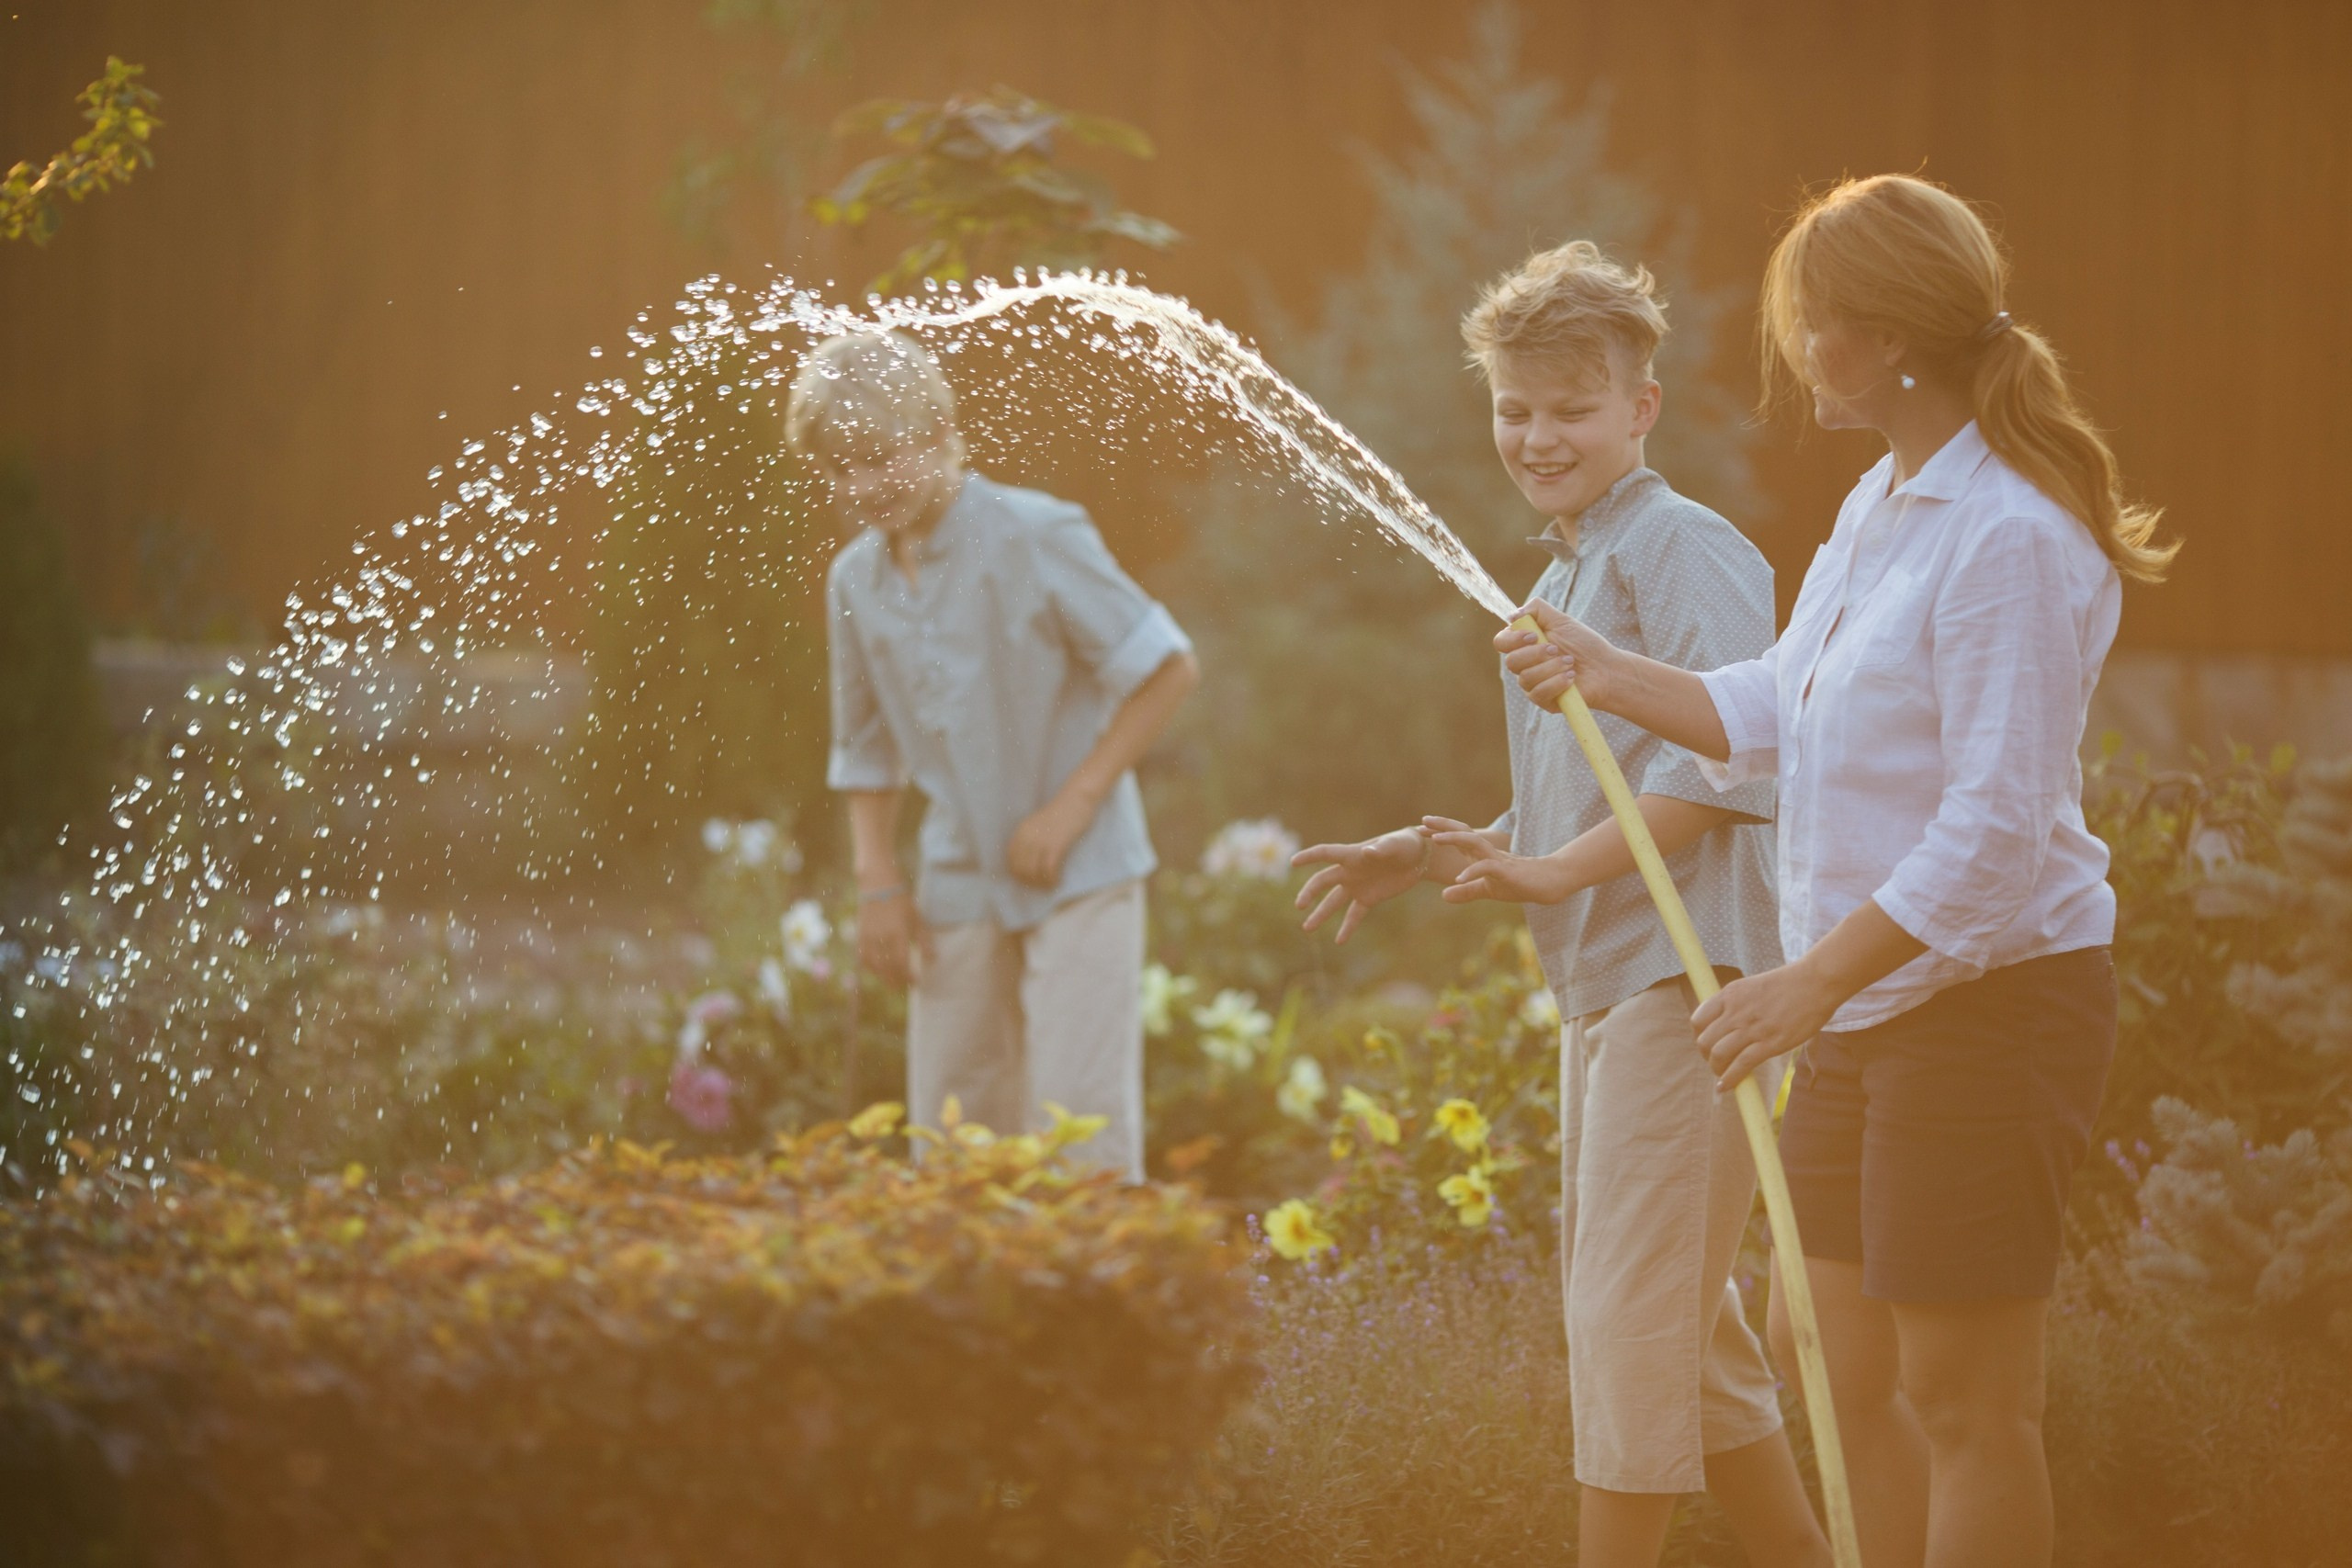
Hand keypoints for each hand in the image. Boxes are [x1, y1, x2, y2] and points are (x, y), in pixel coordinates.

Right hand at [856, 893, 928, 987]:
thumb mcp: (917, 919)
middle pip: (888, 968)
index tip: (915, 982)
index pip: (902, 963)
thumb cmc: (902, 902)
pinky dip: (870, 968)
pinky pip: (863, 958)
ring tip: (892, 983)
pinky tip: (878, 972)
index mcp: (898, 933)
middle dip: (897, 980)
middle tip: (904, 986)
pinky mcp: (860, 935)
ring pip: (874, 966)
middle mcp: (882, 937)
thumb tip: (932, 960)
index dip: (908, 976)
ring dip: (883, 977)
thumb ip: (925, 941)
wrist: (878, 884)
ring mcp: (869, 937)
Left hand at [1007, 790, 1098, 888]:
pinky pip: (1049, 870)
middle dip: (1030, 882)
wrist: (1076, 799)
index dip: (1018, 874)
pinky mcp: (1056, 846)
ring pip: (1033, 873)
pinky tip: (1057, 880)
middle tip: (1041, 885)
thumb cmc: (1061, 812)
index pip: (1011, 860)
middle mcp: (1027, 837)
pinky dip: (1052, 880)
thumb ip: (1030, 839)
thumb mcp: (1038, 824)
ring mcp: (1041, 841)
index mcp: (1021, 831)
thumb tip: (1028, 863)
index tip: (1029, 880)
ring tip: (1050, 884)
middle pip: (1020, 870)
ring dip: (1041, 883)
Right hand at [1291, 829, 1426, 943]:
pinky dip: (1347, 928)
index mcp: (1352, 854)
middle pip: (1322, 881)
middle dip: (1309, 893)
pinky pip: (1354, 915)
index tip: (1293, 862)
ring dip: (1320, 915)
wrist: (1418, 857)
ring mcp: (1357, 886)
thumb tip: (1368, 852)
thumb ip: (1381, 849)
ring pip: (1333, 902)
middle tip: (1299, 906)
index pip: (1325, 853)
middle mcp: (1349, 871)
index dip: (1309, 856)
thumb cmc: (1405, 844)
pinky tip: (1339, 941)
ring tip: (1306, 929)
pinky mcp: (1368, 899)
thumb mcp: (1395, 845)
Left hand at [1424, 816, 1582, 905]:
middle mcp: (1488, 853)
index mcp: (1482, 856)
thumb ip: (1467, 891)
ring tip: (1435, 839)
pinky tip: (1458, 879)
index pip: (1459, 839)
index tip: (1421, 829)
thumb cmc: (1522, 883)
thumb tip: (1443, 895)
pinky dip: (1472, 872)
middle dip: (1443, 826)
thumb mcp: (1489, 890)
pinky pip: (1488, 868)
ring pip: (1475, 843)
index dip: (1440, 832)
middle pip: (1464, 833)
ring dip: (1455, 839)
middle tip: (1422, 822)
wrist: (1551, 883)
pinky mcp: (1508, 871)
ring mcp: (1499, 860)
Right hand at [1496, 599, 1625, 711]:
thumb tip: (1512, 616)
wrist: (1605, 668)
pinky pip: (1538, 693)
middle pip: (1511, 662)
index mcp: (1524, 644)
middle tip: (1558, 650)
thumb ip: (1536, 610)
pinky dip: (1556, 682)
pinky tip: (1571, 678)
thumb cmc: (1584, 644)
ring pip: (1526, 678)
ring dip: (1552, 668)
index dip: (1513, 639)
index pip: (1501, 642)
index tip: (1534, 636)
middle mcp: (1524, 665)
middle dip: (1536, 654)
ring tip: (1570, 663)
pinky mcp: (1542, 700)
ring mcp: (1531, 684)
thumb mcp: (1561, 620)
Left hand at [1694, 961, 1842, 1091]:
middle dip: (1707, 1056)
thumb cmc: (1788, 985)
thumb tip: (1726, 1022)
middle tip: (1717, 1061)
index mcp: (1729, 994)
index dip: (1700, 1036)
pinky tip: (1726, 1086)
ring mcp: (1752, 1028)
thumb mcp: (1752, 987)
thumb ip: (1736, 1004)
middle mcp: (1736, 1011)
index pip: (1697, 1020)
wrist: (1816, 982)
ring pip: (1719, 1055)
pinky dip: (1730, 1079)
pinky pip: (1741, 1065)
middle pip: (1704, 1041)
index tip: (1708, 1043)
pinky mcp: (1770, 1043)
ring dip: (1717, 1069)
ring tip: (1722, 1075)